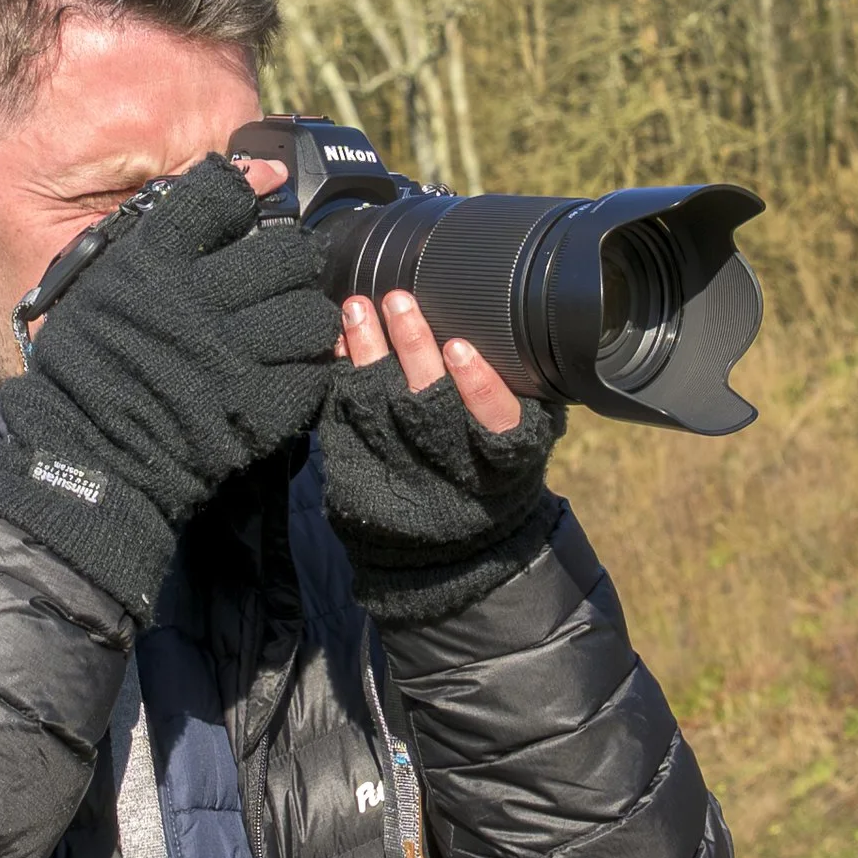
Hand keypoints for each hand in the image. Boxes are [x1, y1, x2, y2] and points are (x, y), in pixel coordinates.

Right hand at [0, 155, 338, 617]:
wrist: (88, 454)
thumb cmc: (93, 364)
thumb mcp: (107, 284)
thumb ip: (160, 234)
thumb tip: (235, 182)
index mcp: (151, 265)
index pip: (219, 196)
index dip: (245, 192)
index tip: (256, 200)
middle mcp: (194, 304)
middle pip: (286, 254)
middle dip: (292, 261)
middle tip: (282, 277)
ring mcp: (230, 359)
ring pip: (311, 315)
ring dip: (308, 317)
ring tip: (289, 327)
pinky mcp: (256, 410)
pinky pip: (313, 375)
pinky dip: (308, 370)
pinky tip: (286, 370)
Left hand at [319, 290, 565, 627]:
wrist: (449, 557)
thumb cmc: (491, 484)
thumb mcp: (519, 453)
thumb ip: (514, 407)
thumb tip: (509, 340)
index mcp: (500, 459)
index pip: (495, 418)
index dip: (477, 385)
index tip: (459, 347)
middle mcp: (449, 467)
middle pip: (427, 400)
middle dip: (411, 346)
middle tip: (398, 300)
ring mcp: (401, 473)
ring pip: (378, 406)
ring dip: (367, 351)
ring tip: (358, 310)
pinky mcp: (362, 476)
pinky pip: (346, 422)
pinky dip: (341, 380)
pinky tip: (339, 343)